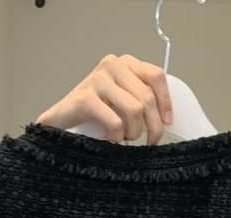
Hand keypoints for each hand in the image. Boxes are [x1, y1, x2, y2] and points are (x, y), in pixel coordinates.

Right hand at [36, 55, 172, 144]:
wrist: (62, 119)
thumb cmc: (96, 113)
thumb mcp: (123, 99)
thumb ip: (142, 98)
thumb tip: (166, 118)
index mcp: (125, 63)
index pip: (156, 76)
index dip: (166, 102)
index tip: (168, 122)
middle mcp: (112, 65)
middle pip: (147, 98)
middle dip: (153, 126)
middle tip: (150, 141)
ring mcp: (98, 79)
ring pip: (134, 111)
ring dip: (134, 132)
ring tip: (125, 137)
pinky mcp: (86, 97)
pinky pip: (115, 122)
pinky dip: (117, 136)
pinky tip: (111, 138)